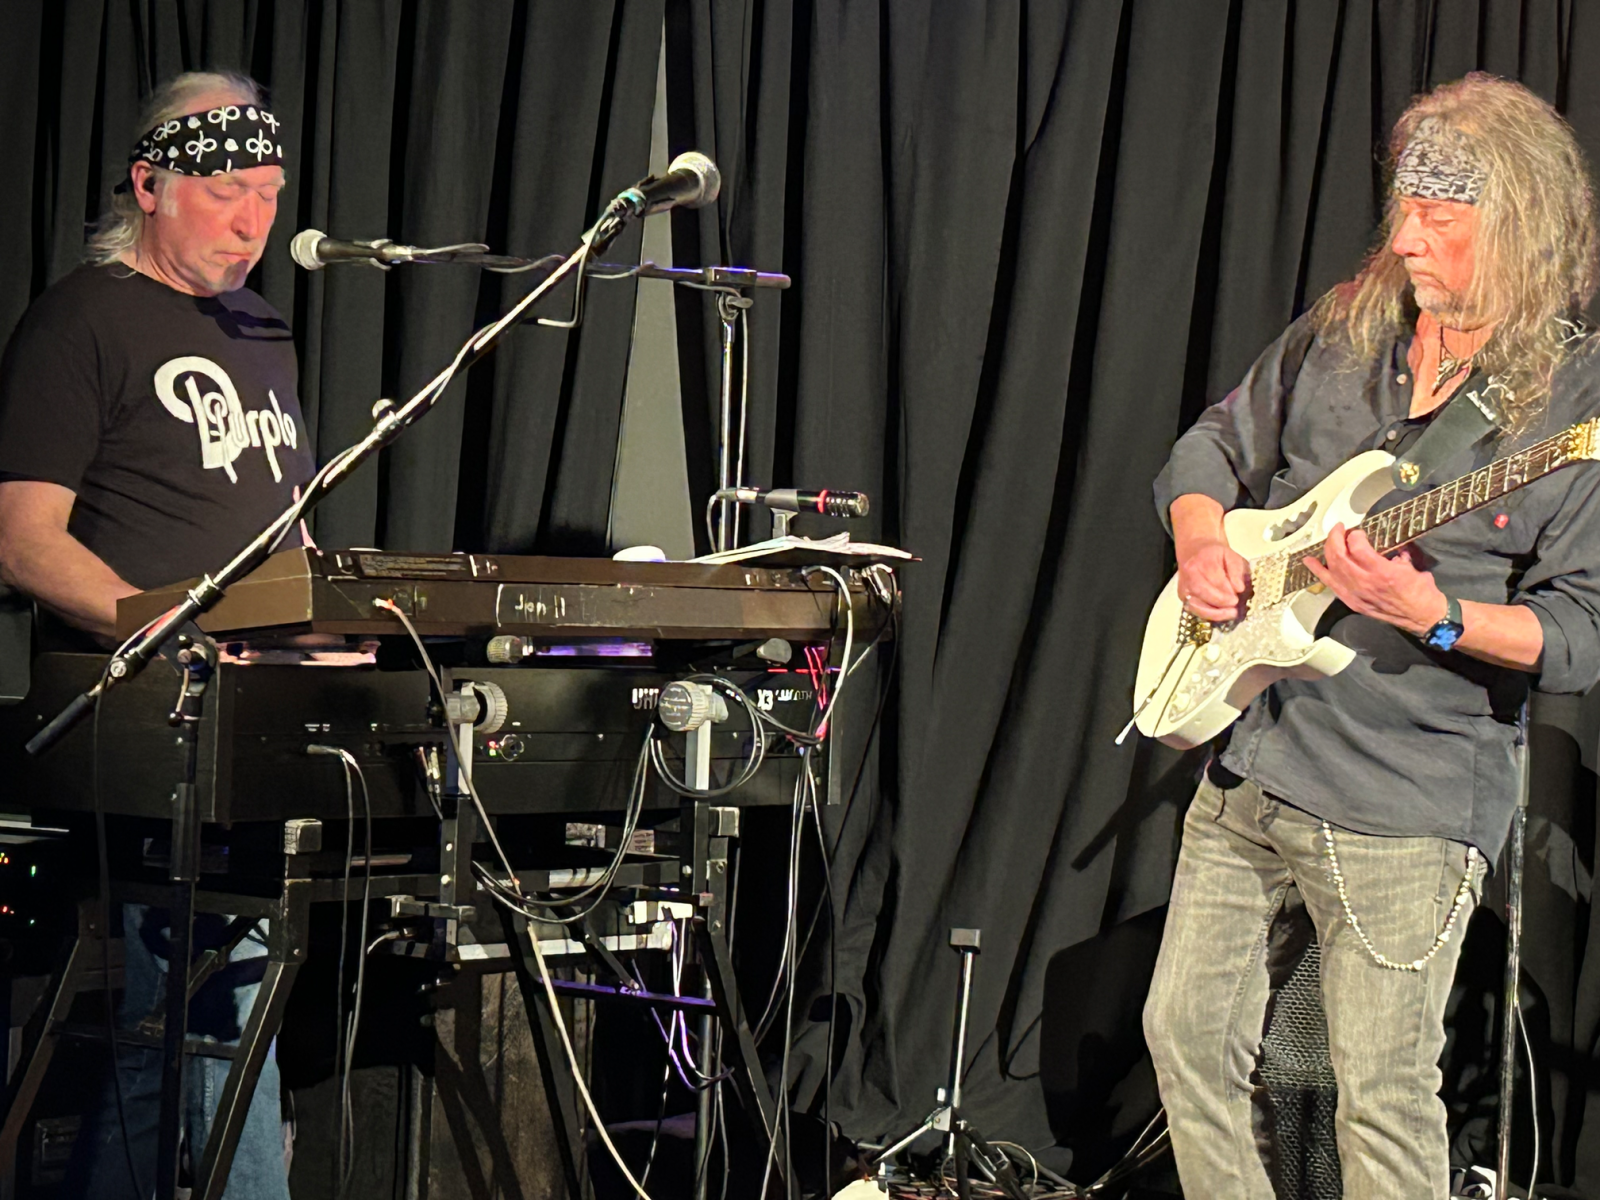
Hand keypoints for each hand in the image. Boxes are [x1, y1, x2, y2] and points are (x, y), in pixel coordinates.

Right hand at [1177, 540, 1250, 622]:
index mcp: (1203, 561)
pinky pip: (1194, 610)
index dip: (1228, 594)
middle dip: (1221, 605)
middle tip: (1234, 610)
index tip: (1238, 600)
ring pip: (1196, 606)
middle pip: (1203, 594)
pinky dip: (1207, 615)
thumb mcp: (1232, 556)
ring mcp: (1184, 586)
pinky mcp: (1182, 596)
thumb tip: (1239, 589)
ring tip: (1229, 614)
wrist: (1195, 550)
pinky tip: (1219, 614)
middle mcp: (1189, 574)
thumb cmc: (1216, 554)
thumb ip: (1237, 570)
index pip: (1216, 582)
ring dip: (1214, 614)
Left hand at [1302, 524, 1445, 635]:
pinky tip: (1309, 562)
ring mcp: (1356, 594)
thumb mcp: (1412, 568)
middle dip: (1336, 538)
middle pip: (1340, 556)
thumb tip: (1389, 551)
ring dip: (1327, 550)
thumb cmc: (1422, 592)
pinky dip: (1319, 571)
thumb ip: (1397, 557)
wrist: (1423, 618)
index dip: (1354, 535)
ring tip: (1329, 538)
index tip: (1357, 532)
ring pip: (1332, 568)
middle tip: (1339, 528)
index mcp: (1383, 572)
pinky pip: (1331, 584)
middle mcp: (1365, 583)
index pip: (1358, 548)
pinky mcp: (1352, 602)